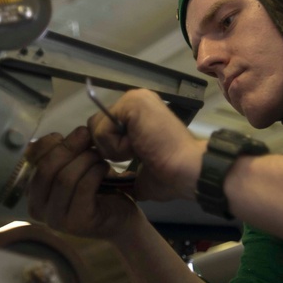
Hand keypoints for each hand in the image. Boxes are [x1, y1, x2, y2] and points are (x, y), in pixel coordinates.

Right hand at [25, 127, 142, 241]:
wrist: (121, 219)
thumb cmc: (96, 190)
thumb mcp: (74, 167)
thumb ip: (61, 154)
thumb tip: (56, 136)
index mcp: (32, 191)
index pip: (31, 160)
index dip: (50, 142)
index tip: (70, 134)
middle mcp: (37, 209)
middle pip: (46, 169)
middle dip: (69, 148)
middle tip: (88, 137)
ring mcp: (56, 220)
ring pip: (65, 178)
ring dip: (85, 160)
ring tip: (99, 156)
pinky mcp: (77, 223)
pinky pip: (83, 188)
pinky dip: (95, 172)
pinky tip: (104, 168)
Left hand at [87, 89, 205, 202]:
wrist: (187, 170)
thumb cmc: (171, 175)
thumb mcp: (140, 170)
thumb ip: (124, 167)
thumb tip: (115, 184)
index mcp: (138, 114)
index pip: (103, 129)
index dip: (109, 149)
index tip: (135, 157)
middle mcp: (134, 100)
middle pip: (95, 126)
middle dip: (109, 149)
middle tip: (138, 153)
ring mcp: (133, 99)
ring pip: (97, 129)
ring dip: (114, 149)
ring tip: (141, 149)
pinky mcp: (131, 103)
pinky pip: (103, 130)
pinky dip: (117, 147)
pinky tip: (140, 146)